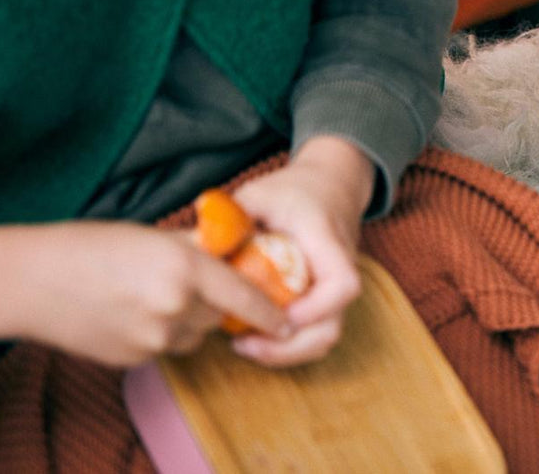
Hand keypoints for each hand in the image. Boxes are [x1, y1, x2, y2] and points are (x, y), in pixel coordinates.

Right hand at [0, 221, 288, 367]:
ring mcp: (153, 338)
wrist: (31, 281)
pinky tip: (129, 312)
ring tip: (150, 294)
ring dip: (187, 319)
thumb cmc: (89, 247)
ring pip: (193, 334)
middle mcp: (175, 307)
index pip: (244, 296)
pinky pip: (165, 348)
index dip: (270, 310)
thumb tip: (229, 250)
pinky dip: (159, 333)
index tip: (289, 320)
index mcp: (185, 269)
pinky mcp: (134, 359)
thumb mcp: (152, 235)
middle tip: (188, 283)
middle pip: (220, 315)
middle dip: (214, 302)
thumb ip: (195, 248)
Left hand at [227, 136, 374, 366]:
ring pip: (324, 338)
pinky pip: (315, 334)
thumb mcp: (259, 193)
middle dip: (289, 348)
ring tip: (245, 344)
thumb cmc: (293, 191)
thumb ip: (231, 216)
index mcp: (325, 242)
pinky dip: (288, 345)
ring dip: (286, 352)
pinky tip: (255, 335)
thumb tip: (196, 243)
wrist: (330, 186)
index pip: (342, 285)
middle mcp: (338, 271)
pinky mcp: (324, 301)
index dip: (314, 309)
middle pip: (331, 327)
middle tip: (244, 343)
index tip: (279, 312)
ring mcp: (332, 290)